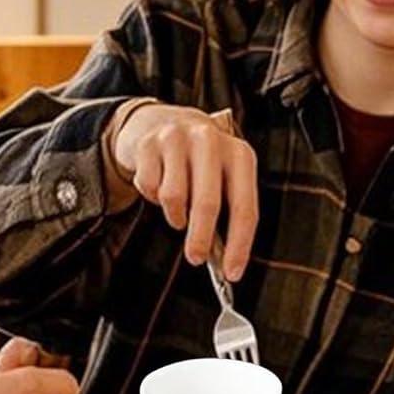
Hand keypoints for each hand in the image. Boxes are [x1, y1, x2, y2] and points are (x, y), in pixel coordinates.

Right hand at [107, 103, 257, 281]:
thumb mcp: (223, 176)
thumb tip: (224, 257)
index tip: (232, 272)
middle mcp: (211, 142)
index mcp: (239, 154)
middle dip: (201, 239)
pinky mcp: (149, 143)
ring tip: (177, 210)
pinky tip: (160, 184)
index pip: (245, 207)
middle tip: (196, 257)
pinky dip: (152, 197)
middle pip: (207, 203)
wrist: (162, 121)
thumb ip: (226, 210)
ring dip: (174, 215)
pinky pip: (149, 188)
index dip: (239, 245)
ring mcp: (178, 139)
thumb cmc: (200, 160)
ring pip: (173, 198)